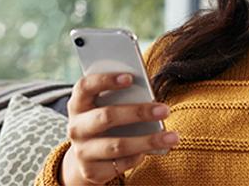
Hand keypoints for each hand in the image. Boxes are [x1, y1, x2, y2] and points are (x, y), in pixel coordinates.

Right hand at [60, 72, 179, 185]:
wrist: (86, 159)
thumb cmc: (104, 123)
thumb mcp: (105, 108)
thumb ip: (121, 99)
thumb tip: (149, 97)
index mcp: (78, 104)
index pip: (86, 86)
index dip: (106, 80)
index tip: (130, 77)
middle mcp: (76, 127)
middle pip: (106, 117)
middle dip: (138, 112)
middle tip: (164, 109)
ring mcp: (82, 151)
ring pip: (117, 146)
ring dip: (148, 141)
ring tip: (172, 137)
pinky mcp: (91, 171)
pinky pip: (121, 164)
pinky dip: (139, 157)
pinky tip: (154, 150)